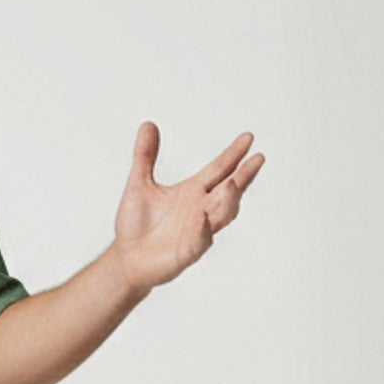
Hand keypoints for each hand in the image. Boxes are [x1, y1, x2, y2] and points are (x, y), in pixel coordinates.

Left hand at [110, 122, 263, 294]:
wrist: (125, 258)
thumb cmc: (136, 225)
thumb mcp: (139, 184)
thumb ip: (145, 156)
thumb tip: (148, 124)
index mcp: (192, 192)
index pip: (218, 169)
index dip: (233, 155)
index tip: (248, 137)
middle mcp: (200, 210)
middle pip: (229, 190)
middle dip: (243, 176)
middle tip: (257, 159)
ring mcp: (196, 232)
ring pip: (221, 215)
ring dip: (227, 201)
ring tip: (232, 183)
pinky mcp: (185, 253)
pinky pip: (199, 242)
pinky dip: (201, 231)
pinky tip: (201, 218)